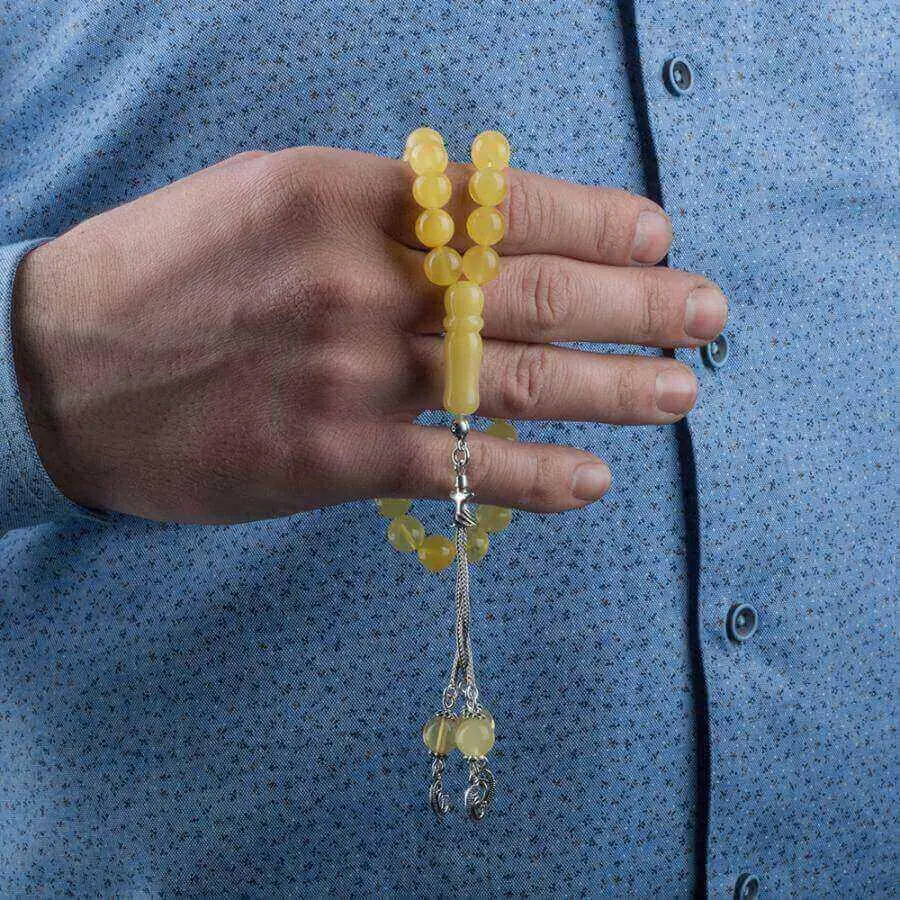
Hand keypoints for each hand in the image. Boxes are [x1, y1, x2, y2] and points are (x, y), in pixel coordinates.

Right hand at [11, 146, 725, 523]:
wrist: (55, 369)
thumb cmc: (163, 274)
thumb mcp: (267, 199)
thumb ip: (377, 215)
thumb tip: (477, 234)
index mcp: (343, 195)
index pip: (506, 205)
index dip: (595, 223)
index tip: (657, 239)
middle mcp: (361, 280)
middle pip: (533, 293)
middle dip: (637, 304)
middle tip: (710, 312)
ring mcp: (352, 374)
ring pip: (514, 382)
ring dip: (612, 388)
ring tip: (680, 393)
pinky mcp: (334, 458)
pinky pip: (459, 467)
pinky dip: (534, 477)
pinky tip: (593, 481)